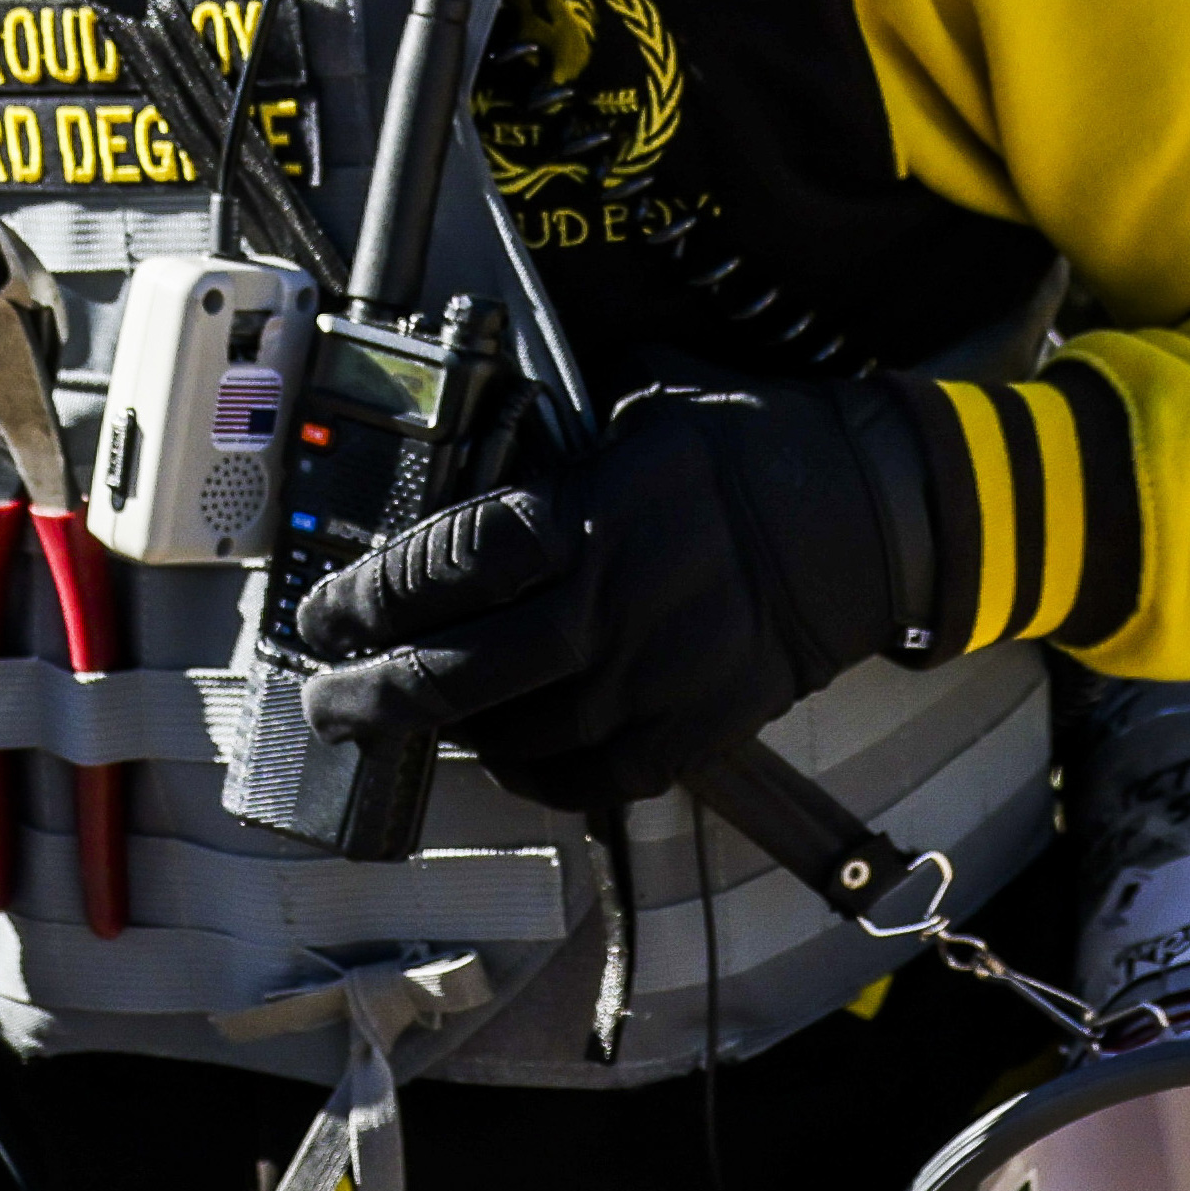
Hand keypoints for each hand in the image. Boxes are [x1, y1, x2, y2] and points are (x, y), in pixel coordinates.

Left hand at [292, 381, 930, 814]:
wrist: (864, 517)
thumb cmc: (745, 449)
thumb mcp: (639, 412)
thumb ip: (552, 451)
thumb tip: (465, 467)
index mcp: (593, 511)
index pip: (448, 564)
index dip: (370, 597)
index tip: (324, 614)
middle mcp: (617, 601)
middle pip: (463, 671)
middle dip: (376, 695)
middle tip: (327, 703)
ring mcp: (659, 675)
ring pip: (520, 735)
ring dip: (453, 735)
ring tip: (415, 721)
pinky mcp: (698, 726)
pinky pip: (593, 778)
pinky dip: (537, 774)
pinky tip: (506, 753)